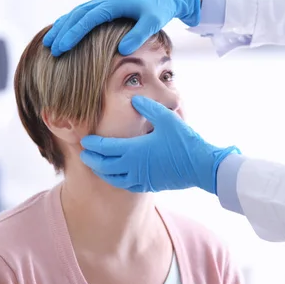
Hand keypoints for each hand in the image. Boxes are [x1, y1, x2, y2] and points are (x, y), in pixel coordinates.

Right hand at [43, 0, 200, 55]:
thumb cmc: (160, 8)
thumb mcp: (152, 22)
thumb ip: (137, 35)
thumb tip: (122, 51)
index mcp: (113, 3)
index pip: (87, 19)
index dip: (73, 34)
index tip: (62, 47)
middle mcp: (105, 0)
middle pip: (77, 15)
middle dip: (62, 31)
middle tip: (50, 48)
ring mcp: (104, 1)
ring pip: (77, 13)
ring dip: (63, 26)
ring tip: (50, 41)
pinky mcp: (107, 5)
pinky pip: (84, 13)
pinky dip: (71, 22)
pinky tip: (64, 32)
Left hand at [80, 96, 239, 193]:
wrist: (200, 167)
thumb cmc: (184, 142)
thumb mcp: (166, 118)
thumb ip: (148, 107)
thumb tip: (133, 99)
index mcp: (134, 150)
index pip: (106, 148)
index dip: (93, 144)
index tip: (85, 140)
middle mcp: (134, 167)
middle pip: (104, 165)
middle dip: (92, 159)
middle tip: (84, 153)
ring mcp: (141, 178)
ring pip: (113, 178)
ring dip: (102, 172)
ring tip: (96, 166)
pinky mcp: (149, 185)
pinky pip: (126, 185)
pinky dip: (116, 180)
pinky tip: (117, 176)